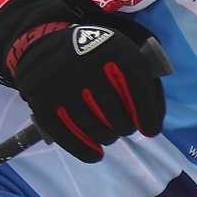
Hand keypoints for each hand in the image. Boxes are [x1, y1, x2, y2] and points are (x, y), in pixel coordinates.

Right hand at [0, 0, 166, 163]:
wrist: (46, 43)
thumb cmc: (96, 53)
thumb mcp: (123, 52)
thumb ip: (143, 82)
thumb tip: (153, 122)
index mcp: (114, 51)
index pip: (138, 89)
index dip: (147, 114)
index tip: (150, 130)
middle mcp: (88, 67)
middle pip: (117, 115)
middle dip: (125, 127)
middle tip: (124, 127)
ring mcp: (63, 86)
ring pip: (95, 129)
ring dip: (107, 138)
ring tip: (109, 135)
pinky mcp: (43, 104)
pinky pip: (68, 137)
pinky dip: (85, 150)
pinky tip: (95, 154)